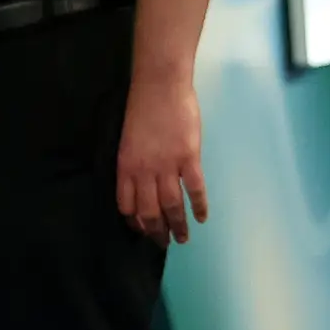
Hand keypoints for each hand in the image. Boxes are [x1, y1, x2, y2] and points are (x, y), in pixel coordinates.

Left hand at [116, 70, 209, 242]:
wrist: (160, 85)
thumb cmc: (142, 107)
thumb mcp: (128, 139)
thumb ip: (134, 163)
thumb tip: (143, 183)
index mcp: (126, 166)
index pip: (127, 205)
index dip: (135, 222)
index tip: (142, 230)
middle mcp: (144, 171)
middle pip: (150, 211)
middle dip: (156, 232)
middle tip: (163, 244)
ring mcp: (168, 165)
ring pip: (172, 206)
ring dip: (178, 226)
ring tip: (183, 239)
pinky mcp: (189, 157)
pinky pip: (195, 189)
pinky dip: (199, 206)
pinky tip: (203, 217)